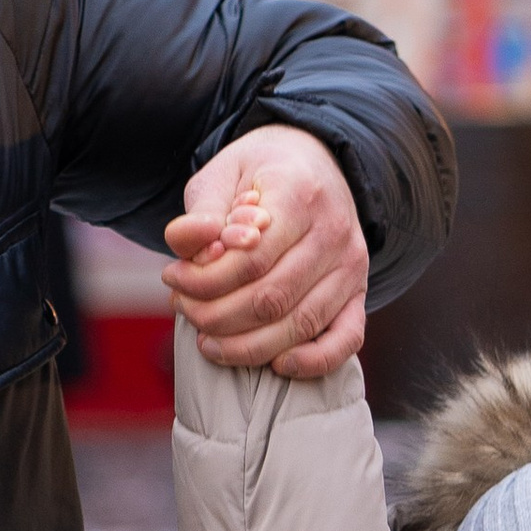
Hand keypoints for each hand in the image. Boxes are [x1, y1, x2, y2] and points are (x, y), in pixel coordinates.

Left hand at [163, 126, 368, 377]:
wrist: (311, 164)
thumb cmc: (259, 175)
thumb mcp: (222, 175)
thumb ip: (202, 212)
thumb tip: (185, 242)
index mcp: (300, 194)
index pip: (250, 257)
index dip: (204, 279)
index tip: (172, 277)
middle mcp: (334, 232)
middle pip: (272, 297)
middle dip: (215, 315)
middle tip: (183, 307)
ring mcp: (352, 267)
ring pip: (300, 324)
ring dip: (246, 345)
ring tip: (206, 340)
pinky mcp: (358, 293)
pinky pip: (347, 339)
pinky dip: (312, 361)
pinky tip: (276, 365)